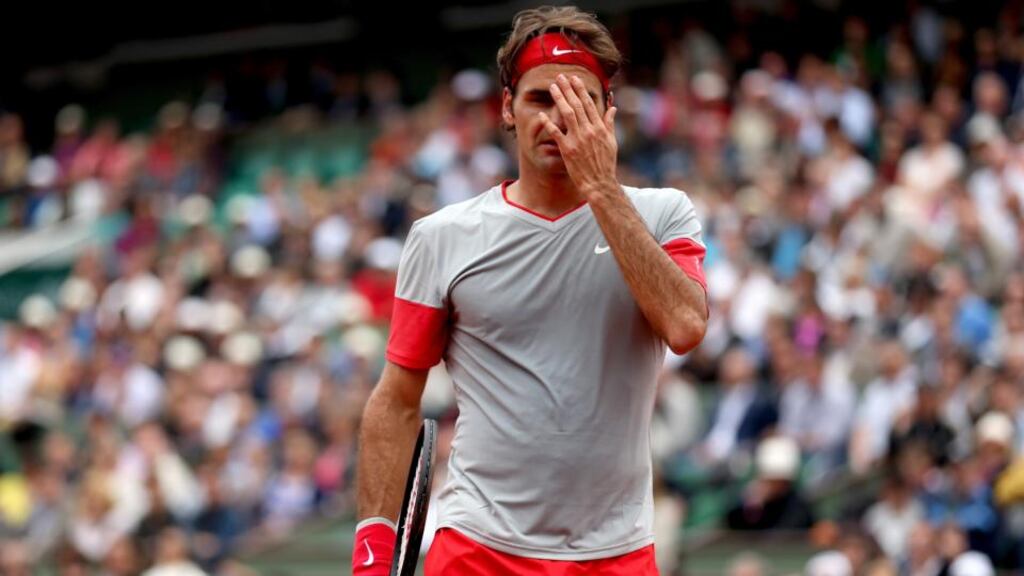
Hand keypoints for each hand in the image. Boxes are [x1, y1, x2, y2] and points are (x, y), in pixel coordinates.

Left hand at [539, 73, 617, 200]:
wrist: (599, 183)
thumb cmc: (606, 164)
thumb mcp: (612, 142)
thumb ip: (610, 123)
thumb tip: (613, 108)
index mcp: (600, 128)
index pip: (589, 104)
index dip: (580, 90)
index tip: (574, 79)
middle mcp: (589, 131)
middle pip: (577, 105)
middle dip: (568, 89)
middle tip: (560, 77)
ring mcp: (578, 139)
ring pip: (567, 114)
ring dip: (559, 99)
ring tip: (553, 87)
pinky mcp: (568, 149)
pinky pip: (556, 133)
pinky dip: (549, 123)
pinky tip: (541, 114)